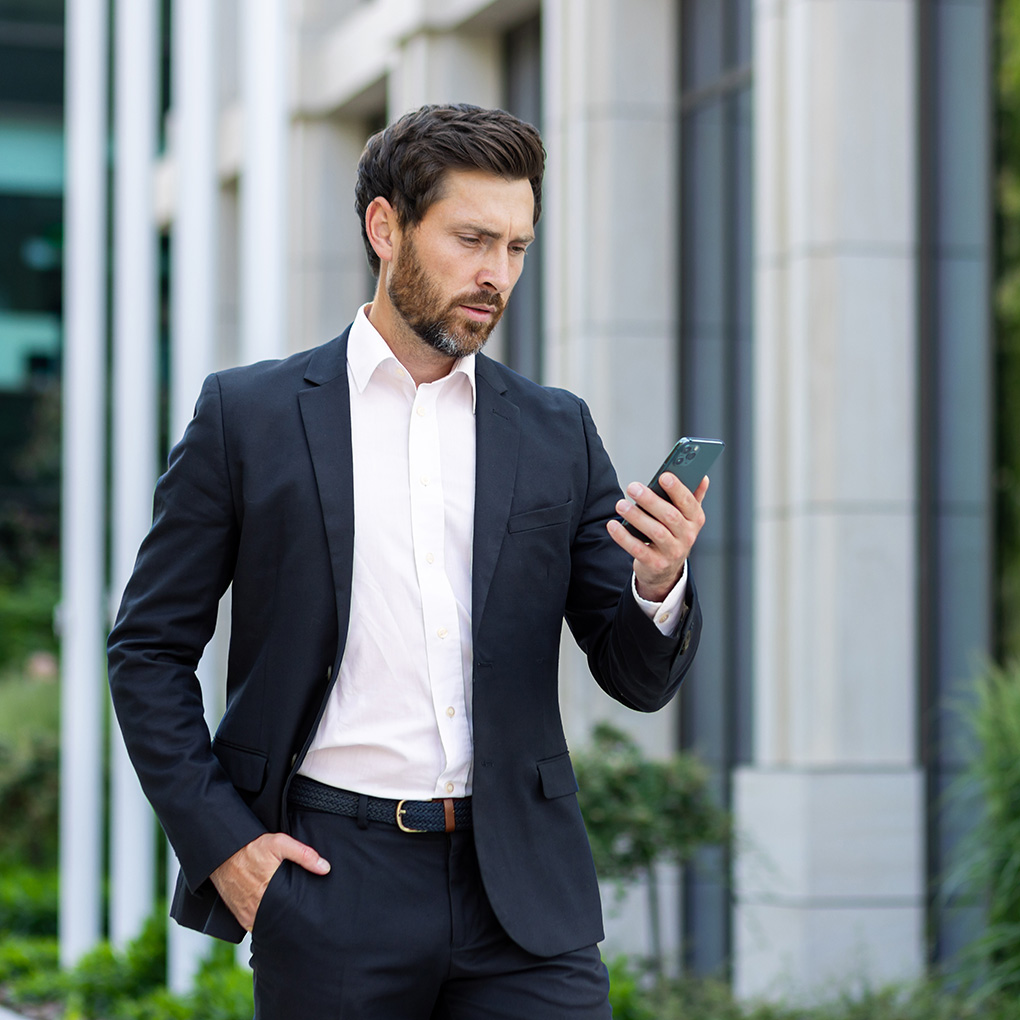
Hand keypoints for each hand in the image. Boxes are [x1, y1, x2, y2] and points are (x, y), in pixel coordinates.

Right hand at [209, 831, 330, 930]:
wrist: (223, 852)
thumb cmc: (251, 848)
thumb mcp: (279, 843)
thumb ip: (304, 855)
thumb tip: (325, 868)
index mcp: (269, 892)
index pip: (291, 914)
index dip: (302, 916)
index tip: (312, 915)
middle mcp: (256, 908)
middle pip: (281, 922)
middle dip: (293, 921)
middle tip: (305, 918)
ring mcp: (247, 914)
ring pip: (268, 926)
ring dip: (278, 923)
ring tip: (291, 917)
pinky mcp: (240, 916)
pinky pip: (256, 927)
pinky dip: (265, 923)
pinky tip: (275, 916)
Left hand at [607, 472, 708, 602]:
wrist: (665, 571)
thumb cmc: (673, 536)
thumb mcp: (687, 518)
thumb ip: (693, 497)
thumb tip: (702, 477)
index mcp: (695, 520)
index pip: (688, 502)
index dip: (677, 489)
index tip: (663, 476)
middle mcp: (687, 536)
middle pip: (670, 516)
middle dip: (650, 500)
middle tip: (633, 487)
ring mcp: (672, 552)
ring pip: (655, 532)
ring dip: (636, 516)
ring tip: (621, 505)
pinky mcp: (656, 564)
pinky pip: (638, 549)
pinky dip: (624, 537)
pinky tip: (613, 525)